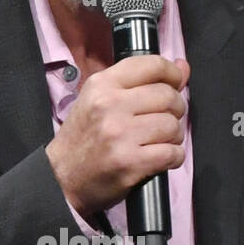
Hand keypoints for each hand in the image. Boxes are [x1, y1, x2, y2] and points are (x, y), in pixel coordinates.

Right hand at [45, 55, 189, 218]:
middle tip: (165, 119)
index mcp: (102, 85)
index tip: (175, 84)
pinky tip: (161, 158)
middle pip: (168, 97)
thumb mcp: (99, 100)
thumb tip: (182, 68)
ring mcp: (121, 135)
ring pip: (173, 126)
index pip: (153, 66)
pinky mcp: (130, 162)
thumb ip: (139, 82)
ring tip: (159, 141)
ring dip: (174, 136)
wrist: (61, 178)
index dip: (173, 74)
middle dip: (175, 110)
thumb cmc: (82, 139)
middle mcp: (111, 105)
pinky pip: (172, 153)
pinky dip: (174, 157)